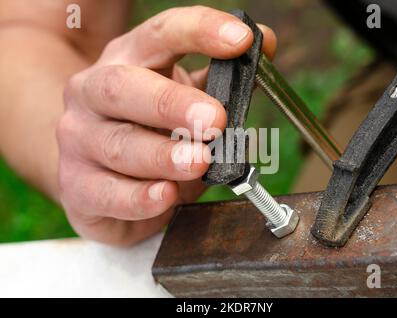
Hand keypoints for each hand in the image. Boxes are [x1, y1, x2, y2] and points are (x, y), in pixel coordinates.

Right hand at [57, 6, 276, 244]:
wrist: (97, 173)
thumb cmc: (147, 131)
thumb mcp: (182, 97)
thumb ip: (218, 77)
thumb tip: (265, 47)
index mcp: (125, 61)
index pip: (159, 34)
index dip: (200, 32)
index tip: (243, 41)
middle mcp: (92, 94)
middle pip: (123, 87)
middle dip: (171, 103)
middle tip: (214, 120)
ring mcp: (78, 140)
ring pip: (118, 145)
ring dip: (163, 155)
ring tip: (199, 162)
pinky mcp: (77, 186)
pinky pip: (106, 193)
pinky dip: (139, 198)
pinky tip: (165, 196)